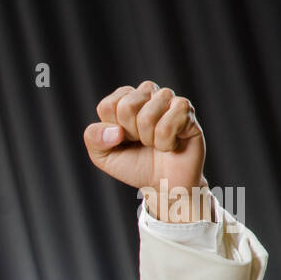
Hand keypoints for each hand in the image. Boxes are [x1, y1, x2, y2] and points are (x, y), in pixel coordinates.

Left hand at [83, 80, 211, 222]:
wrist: (163, 184)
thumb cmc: (134, 165)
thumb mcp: (103, 156)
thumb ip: (94, 138)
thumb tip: (115, 131)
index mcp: (125, 99)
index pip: (108, 105)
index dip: (113, 130)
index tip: (123, 139)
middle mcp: (148, 94)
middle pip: (127, 106)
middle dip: (131, 133)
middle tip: (141, 142)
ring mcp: (169, 100)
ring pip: (148, 116)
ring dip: (149, 139)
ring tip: (156, 143)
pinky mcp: (187, 111)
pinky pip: (168, 125)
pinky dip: (165, 143)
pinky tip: (171, 144)